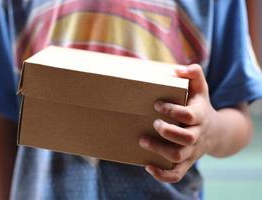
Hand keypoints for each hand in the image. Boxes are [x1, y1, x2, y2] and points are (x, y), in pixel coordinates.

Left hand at [139, 64, 218, 182]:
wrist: (216, 131)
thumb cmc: (200, 106)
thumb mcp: (201, 89)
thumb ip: (194, 74)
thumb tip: (180, 68)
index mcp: (200, 116)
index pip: (189, 115)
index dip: (173, 110)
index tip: (157, 104)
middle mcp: (197, 135)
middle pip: (186, 138)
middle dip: (167, 131)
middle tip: (153, 123)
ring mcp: (192, 150)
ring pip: (178, 156)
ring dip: (159, 151)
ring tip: (142, 141)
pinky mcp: (187, 161)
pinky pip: (177, 174)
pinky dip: (163, 174)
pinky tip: (147, 166)